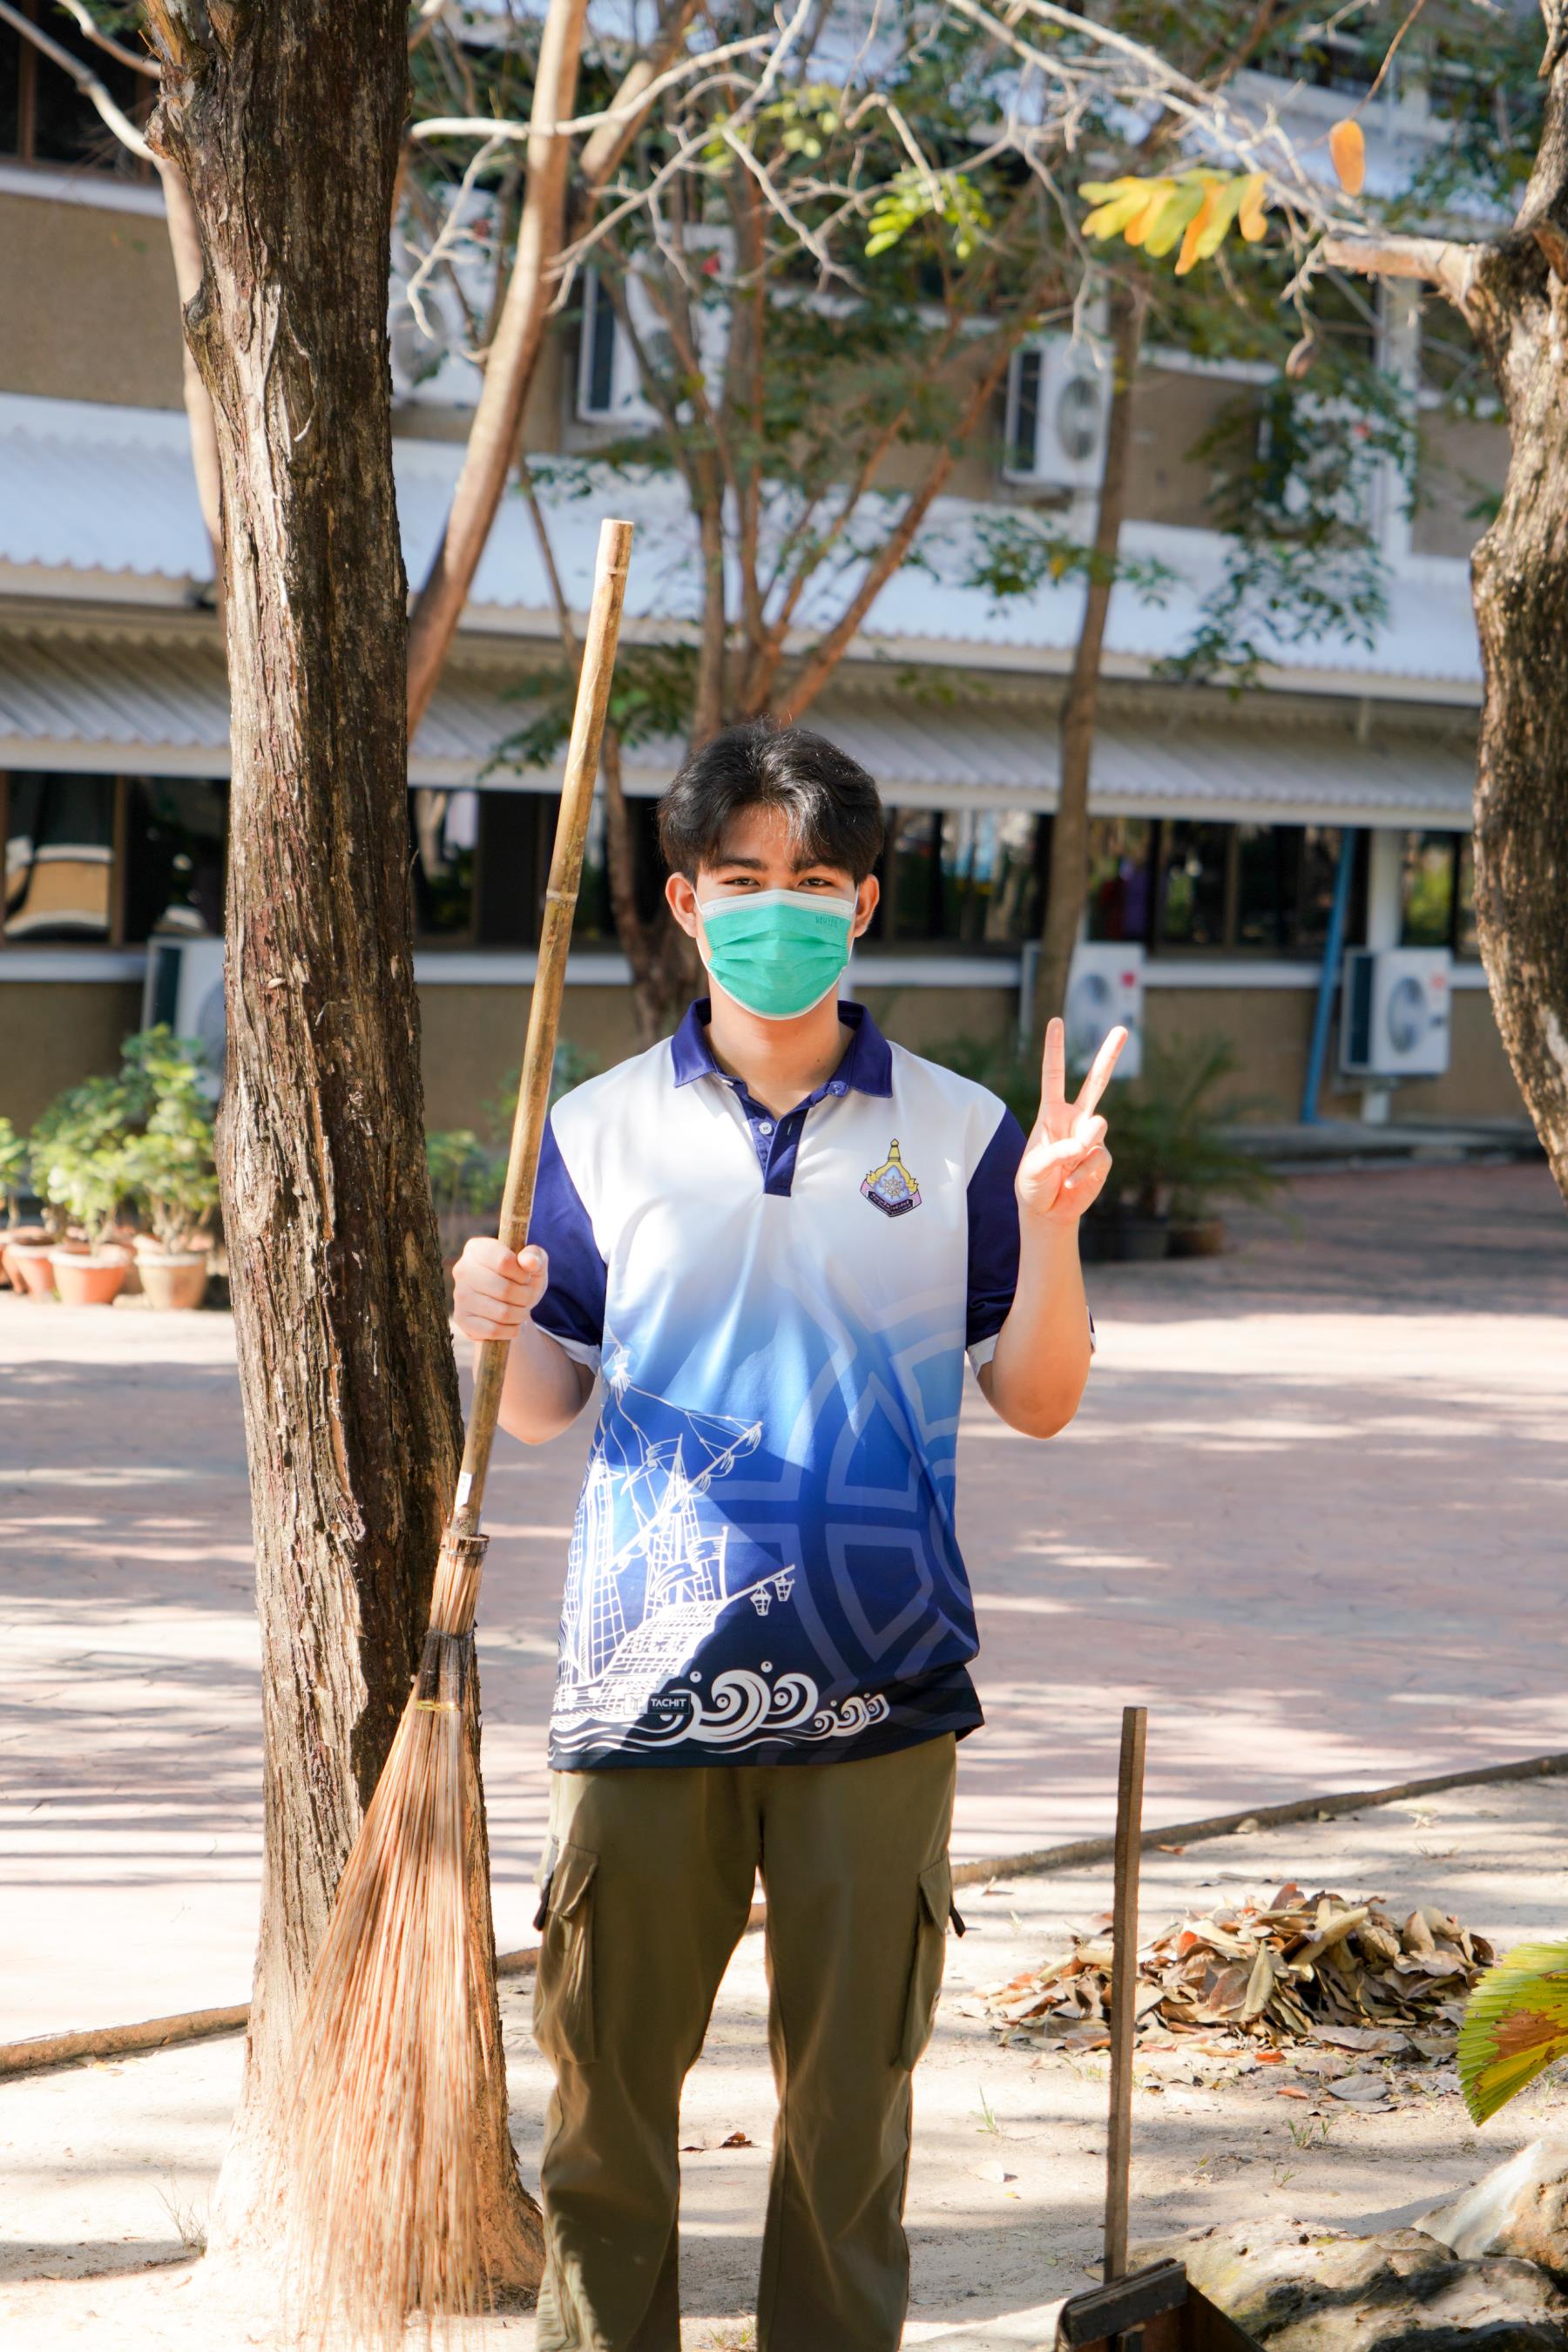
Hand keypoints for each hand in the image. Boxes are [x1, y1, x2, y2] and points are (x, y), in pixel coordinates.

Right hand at [452, 1237, 547, 1342]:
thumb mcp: (535, 1264)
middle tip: (527, 1296)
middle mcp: (462, 1269)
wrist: (510, 1306)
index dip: (522, 1274)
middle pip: (504, 1289)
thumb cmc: (522, 1279)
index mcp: (477, 1248)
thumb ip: (536, 1256)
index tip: (525, 1277)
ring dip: (520, 1314)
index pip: (504, 1261)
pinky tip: (512, 1323)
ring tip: (521, 1309)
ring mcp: (459, 1296)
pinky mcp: (461, 1319)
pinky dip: (511, 1330)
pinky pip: (493, 1330)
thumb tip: (528, 1261)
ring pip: (501, 1312)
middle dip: (525, 1297)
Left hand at [1016, 1018, 1125, 1225]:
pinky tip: (1071, 1183)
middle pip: (1096, 1083)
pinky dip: (1083, 1173)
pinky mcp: (1102, 1158)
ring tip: (1067, 1164)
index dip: (1055, 1049)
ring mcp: (1091, 1138)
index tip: (1057, 1021)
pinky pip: (1099, 1158)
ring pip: (1098, 1126)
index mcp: (1051, 1114)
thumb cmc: (1033, 1184)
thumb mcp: (1033, 1167)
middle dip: (1109, 1056)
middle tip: (1123, 1028)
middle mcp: (1074, 1120)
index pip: (1053, 1076)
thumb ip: (1057, 1152)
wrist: (1048, 1211)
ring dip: (1083, 1144)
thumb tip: (1085, 1144)